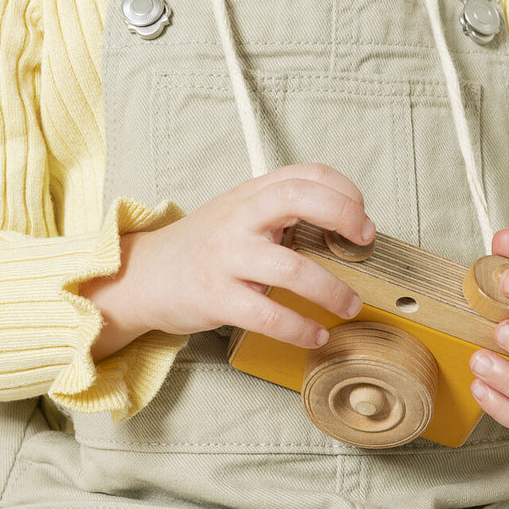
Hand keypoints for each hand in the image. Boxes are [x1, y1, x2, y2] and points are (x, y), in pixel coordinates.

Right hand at [88, 164, 369, 355]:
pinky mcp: (216, 298)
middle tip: (364, 241)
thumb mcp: (238, 213)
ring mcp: (227, 257)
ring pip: (291, 267)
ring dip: (332, 290)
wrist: (144, 276)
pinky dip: (299, 328)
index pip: (304, 174)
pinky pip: (267, 314)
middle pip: (297, 197)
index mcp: (250, 194)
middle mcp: (239, 218)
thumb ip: (280, 210)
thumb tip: (342, 226)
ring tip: (349, 305)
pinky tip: (315, 335)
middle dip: (342, 215)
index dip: (343, 191)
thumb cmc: (203, 246)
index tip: (362, 216)